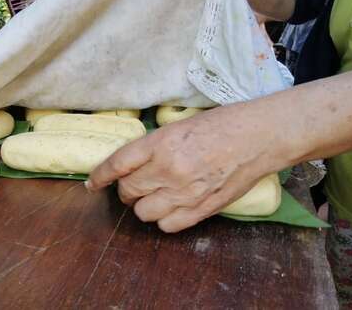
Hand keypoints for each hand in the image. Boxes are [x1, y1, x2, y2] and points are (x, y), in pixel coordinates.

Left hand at [86, 103, 287, 232]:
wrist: (259, 137)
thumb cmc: (223, 124)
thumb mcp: (180, 126)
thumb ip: (154, 147)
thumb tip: (131, 164)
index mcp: (160, 143)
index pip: (117, 164)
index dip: (100, 175)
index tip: (92, 182)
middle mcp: (168, 169)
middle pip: (127, 191)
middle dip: (126, 190)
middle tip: (134, 185)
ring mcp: (185, 192)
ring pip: (143, 213)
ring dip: (143, 206)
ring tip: (155, 196)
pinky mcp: (201, 209)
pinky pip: (167, 226)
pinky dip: (163, 220)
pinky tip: (171, 208)